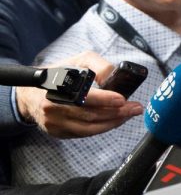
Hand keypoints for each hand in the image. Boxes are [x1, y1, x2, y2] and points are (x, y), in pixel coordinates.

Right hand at [16, 52, 143, 137]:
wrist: (30, 94)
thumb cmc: (59, 75)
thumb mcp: (78, 61)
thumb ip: (97, 64)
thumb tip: (113, 74)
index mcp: (57, 87)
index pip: (84, 96)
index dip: (105, 99)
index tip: (122, 99)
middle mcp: (53, 107)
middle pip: (90, 115)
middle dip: (117, 113)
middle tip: (135, 108)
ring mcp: (54, 123)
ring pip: (89, 128)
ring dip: (113, 123)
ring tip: (129, 114)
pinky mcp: (57, 133)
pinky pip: (84, 134)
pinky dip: (102, 128)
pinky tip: (115, 120)